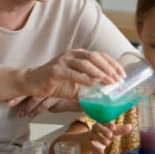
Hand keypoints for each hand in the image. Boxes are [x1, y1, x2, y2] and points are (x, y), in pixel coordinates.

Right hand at [6, 49, 125, 115]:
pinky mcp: (55, 70)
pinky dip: (85, 78)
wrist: (32, 83)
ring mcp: (63, 60)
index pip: (100, 55)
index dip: (113, 64)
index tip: (122, 75)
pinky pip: (73, 73)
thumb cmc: (54, 83)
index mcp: (79, 55)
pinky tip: (94, 83)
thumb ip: (89, 88)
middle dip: (109, 68)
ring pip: (85, 63)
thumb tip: (105, 99)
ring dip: (99, 73)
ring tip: (109, 82)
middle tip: (118, 80)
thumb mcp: (76, 86)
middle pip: (95, 57)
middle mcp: (72, 54)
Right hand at [86, 122, 131, 153]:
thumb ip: (120, 130)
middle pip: (97, 126)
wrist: (87, 141)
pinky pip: (89, 144)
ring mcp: (90, 135)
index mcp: (102, 124)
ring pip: (93, 135)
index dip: (108, 124)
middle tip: (110, 135)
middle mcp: (95, 128)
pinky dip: (95, 147)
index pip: (104, 122)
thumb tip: (130, 126)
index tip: (113, 127)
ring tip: (107, 143)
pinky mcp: (86, 143)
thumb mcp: (112, 133)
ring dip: (100, 138)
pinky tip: (101, 151)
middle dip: (103, 130)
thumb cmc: (102, 135)